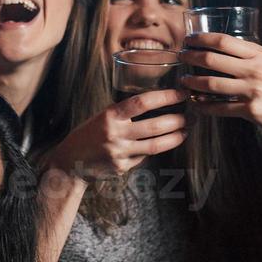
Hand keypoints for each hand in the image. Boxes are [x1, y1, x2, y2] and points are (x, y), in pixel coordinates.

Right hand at [42, 88, 188, 180]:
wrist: (69, 163)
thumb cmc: (88, 135)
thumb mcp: (102, 117)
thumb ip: (124, 113)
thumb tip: (155, 105)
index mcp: (110, 116)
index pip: (142, 102)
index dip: (165, 97)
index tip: (181, 93)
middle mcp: (115, 134)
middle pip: (155, 126)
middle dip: (178, 119)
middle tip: (191, 115)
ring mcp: (120, 153)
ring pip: (156, 145)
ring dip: (175, 137)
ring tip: (186, 130)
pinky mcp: (122, 167)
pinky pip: (145, 157)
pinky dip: (155, 149)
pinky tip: (162, 143)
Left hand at [179, 33, 261, 135]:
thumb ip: (249, 55)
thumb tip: (220, 48)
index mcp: (259, 54)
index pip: (224, 41)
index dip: (202, 39)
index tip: (189, 39)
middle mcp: (255, 70)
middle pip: (213, 60)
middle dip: (191, 57)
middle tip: (180, 57)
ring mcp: (252, 90)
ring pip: (212, 84)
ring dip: (193, 82)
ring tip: (184, 81)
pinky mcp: (250, 110)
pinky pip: (219, 108)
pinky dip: (204, 105)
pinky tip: (195, 103)